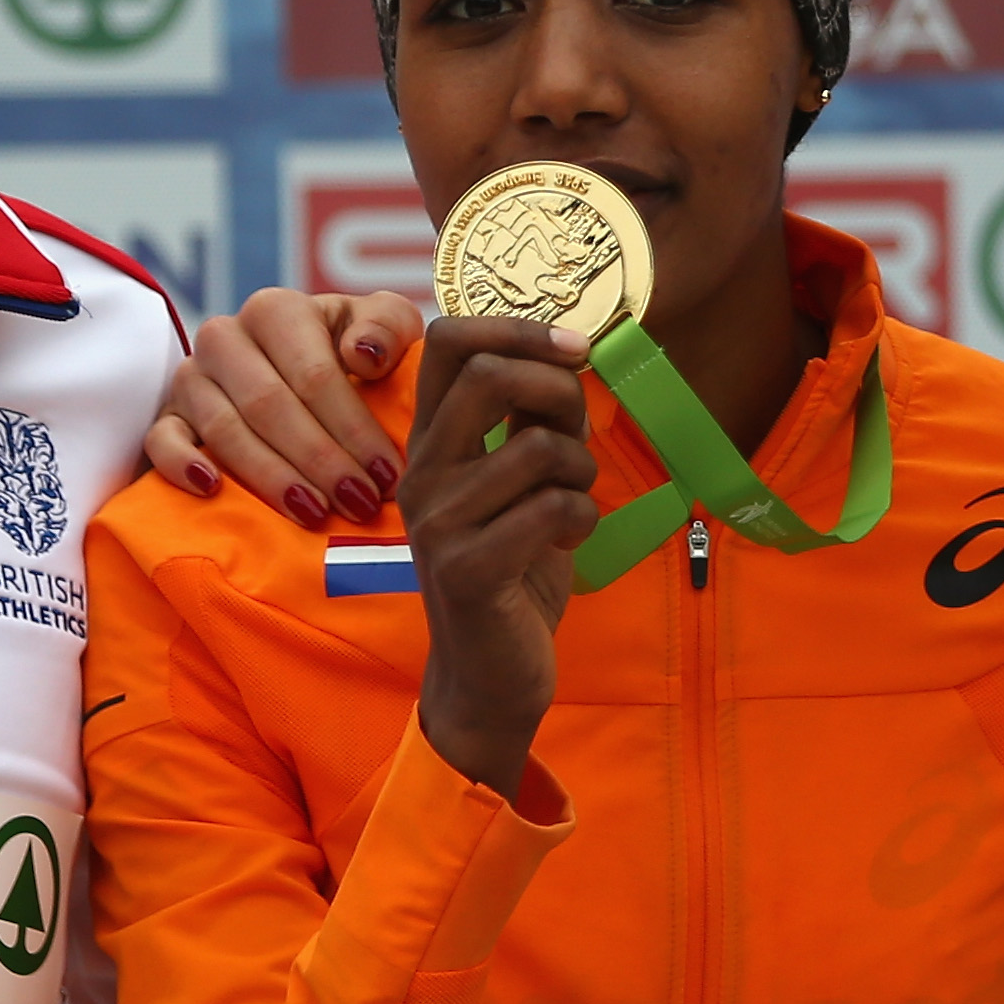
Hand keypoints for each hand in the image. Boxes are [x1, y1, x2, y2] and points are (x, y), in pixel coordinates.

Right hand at [143, 285, 426, 517]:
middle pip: (269, 405)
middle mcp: (225, 336)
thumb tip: (363, 354)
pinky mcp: (167, 414)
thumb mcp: (385, 327)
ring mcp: (191, 376)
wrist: (310, 368)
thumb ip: (387, 327)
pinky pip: (161, 440)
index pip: (314, 375)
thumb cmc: (354, 350)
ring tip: (314, 512)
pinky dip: (182, 465)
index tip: (388, 473)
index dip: (354, 428)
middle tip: (359, 504)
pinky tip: (212, 490)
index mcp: (276, 311)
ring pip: (224, 430)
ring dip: (271, 476)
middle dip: (320, 460)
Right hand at [404, 314, 595, 797]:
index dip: (518, 326)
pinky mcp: (466, 569)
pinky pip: (552, 509)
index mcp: (432, 440)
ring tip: (573, 504)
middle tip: (578, 434)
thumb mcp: (520, 482)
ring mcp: (438, 521)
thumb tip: (570, 353)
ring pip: (537, 447)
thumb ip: (531, 420)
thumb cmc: (513, 571)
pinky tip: (569, 543)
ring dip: (581, 471)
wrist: (487, 677)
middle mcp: (420, 471)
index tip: (576, 347)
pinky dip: (583, 518)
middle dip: (559, 391)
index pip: (447, 338)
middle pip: (488, 373)